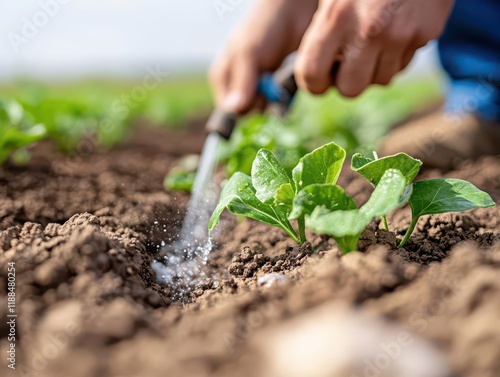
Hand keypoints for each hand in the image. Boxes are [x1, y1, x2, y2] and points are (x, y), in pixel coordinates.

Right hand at [209, 0, 317, 112]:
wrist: (294, 11)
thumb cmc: (264, 27)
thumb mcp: (248, 54)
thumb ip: (242, 83)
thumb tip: (234, 111)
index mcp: (223, 77)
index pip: (228, 109)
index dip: (243, 107)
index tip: (257, 96)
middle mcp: (238, 84)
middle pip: (247, 111)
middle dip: (260, 103)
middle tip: (269, 83)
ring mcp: (258, 85)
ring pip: (264, 108)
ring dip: (274, 99)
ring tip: (279, 77)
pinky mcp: (276, 85)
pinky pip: (278, 102)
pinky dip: (284, 96)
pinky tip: (287, 80)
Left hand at [295, 0, 453, 96]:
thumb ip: (323, 26)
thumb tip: (313, 69)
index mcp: (336, 16)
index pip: (311, 74)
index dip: (313, 83)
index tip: (318, 78)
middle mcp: (367, 31)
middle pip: (350, 89)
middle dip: (346, 81)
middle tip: (346, 64)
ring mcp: (400, 34)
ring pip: (381, 80)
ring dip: (373, 69)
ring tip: (372, 43)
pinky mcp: (427, 33)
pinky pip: (404, 63)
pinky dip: (396, 55)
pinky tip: (393, 32)